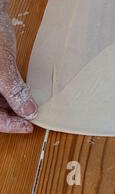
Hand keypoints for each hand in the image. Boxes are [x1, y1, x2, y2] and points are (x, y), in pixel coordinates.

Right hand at [0, 7, 36, 133]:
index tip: (28, 126)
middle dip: (12, 116)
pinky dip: (11, 95)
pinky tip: (25, 95)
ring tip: (32, 108)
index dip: (9, 124)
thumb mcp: (3, 67)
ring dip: (12, 107)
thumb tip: (28, 112)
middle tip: (33, 119)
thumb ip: (14, 91)